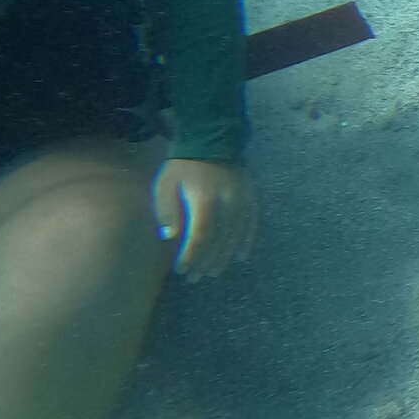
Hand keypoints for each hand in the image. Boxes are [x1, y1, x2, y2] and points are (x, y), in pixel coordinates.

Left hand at [152, 159, 256, 279]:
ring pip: (236, 236)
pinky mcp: (252, 198)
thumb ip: (168, 212)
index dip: (191, 255)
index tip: (181, 270)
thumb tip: (172, 238)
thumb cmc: (182, 166)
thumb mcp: (166, 186)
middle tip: (194, 277)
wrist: (211, 141)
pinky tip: (239, 257)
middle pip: (219, 240)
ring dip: (224, 257)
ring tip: (213, 272)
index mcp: (204, 199)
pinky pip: (251, 226)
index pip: (200, 235)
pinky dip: (246, 243)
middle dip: (205, 261)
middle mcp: (228, 202)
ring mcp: (243, 201)